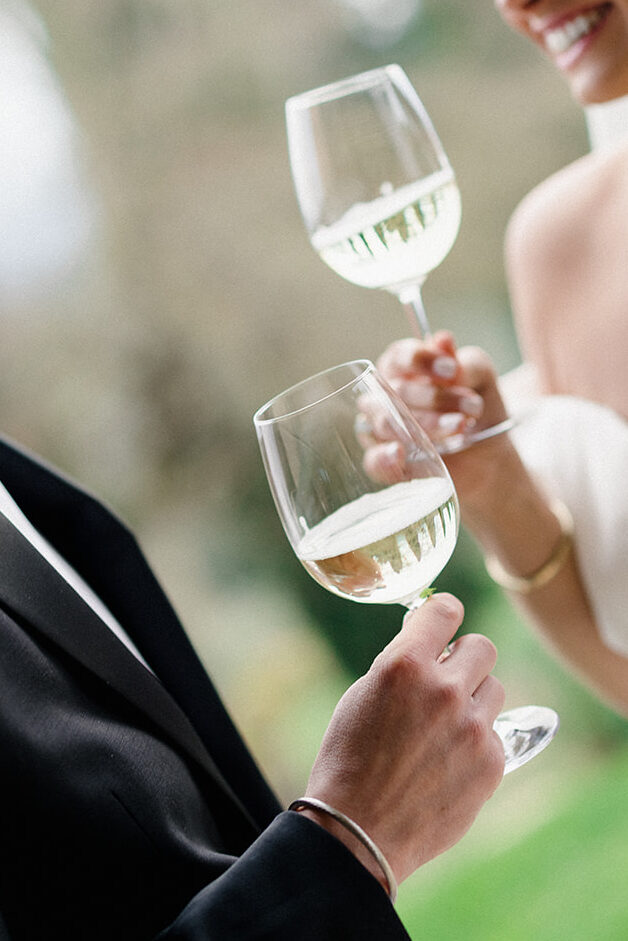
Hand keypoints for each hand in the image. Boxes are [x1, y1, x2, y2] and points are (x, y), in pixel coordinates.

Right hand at [304, 594, 504, 884]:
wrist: (360, 831)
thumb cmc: (350, 760)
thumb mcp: (363, 694)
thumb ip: (401, 663)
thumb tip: (430, 642)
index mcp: (405, 665)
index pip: (446, 610)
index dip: (444, 614)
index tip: (444, 622)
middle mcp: (444, 689)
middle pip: (482, 646)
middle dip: (464, 658)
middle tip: (446, 678)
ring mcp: (473, 727)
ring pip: (494, 688)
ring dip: (474, 698)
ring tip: (444, 725)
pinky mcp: (492, 762)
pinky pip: (496, 732)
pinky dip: (477, 740)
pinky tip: (448, 760)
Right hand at [367, 331, 513, 506]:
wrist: (486, 455)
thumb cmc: (475, 408)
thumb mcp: (482, 379)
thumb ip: (466, 362)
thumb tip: (444, 342)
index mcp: (402, 368)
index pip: (399, 356)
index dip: (421, 360)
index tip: (452, 370)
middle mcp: (383, 396)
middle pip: (395, 391)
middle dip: (435, 398)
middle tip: (472, 407)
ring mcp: (379, 430)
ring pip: (387, 424)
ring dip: (426, 425)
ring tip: (460, 427)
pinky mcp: (383, 462)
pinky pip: (374, 460)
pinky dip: (385, 459)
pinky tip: (400, 453)